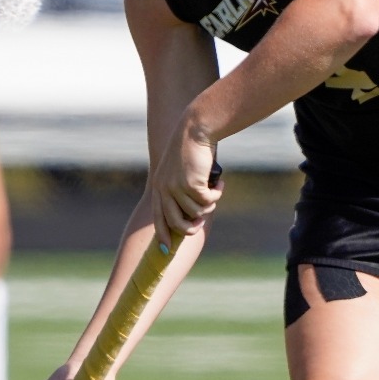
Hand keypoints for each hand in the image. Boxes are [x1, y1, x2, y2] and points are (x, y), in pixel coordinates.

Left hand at [148, 115, 220, 249]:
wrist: (195, 131)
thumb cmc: (191, 151)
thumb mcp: (180, 171)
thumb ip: (181, 190)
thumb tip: (192, 215)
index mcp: (159, 187)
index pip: (159, 217)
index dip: (163, 234)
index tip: (167, 248)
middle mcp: (164, 189)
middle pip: (176, 223)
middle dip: (191, 227)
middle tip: (201, 222)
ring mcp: (177, 187)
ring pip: (197, 212)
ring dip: (209, 203)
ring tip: (214, 189)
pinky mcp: (191, 184)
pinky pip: (208, 201)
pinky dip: (217, 193)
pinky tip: (219, 182)